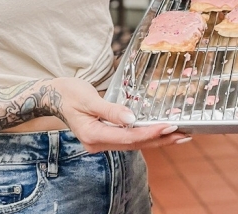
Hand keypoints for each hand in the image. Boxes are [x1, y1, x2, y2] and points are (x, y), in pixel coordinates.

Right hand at [49, 77, 189, 151]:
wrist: (53, 96)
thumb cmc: (68, 93)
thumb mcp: (88, 98)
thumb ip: (110, 109)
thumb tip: (132, 117)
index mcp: (93, 134)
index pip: (128, 137)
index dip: (150, 132)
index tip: (169, 126)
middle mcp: (98, 143)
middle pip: (135, 144)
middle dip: (160, 140)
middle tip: (184, 135)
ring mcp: (101, 142)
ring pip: (134, 144)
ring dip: (157, 140)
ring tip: (179, 136)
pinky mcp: (105, 136)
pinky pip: (129, 139)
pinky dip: (146, 136)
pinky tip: (159, 133)